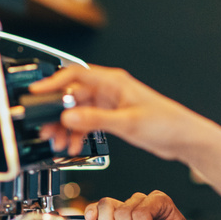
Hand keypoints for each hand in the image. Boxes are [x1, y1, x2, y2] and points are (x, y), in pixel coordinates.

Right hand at [30, 65, 202, 161]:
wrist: (183, 138)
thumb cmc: (166, 123)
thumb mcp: (127, 122)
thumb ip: (96, 120)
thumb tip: (69, 116)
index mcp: (113, 82)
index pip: (75, 74)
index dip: (54, 82)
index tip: (37, 93)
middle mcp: (110, 90)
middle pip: (73, 96)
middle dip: (57, 113)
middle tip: (45, 129)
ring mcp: (110, 104)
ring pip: (78, 112)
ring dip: (67, 127)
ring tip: (59, 142)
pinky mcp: (113, 118)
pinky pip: (87, 123)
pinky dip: (78, 133)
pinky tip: (74, 145)